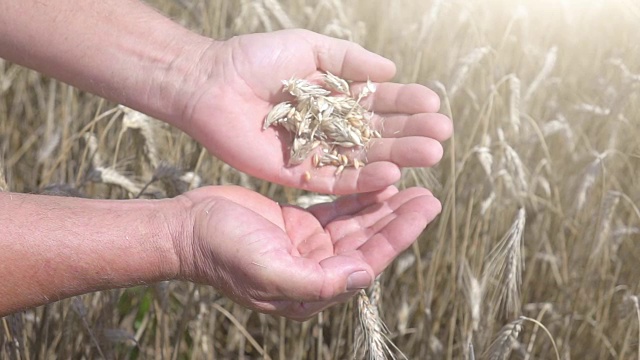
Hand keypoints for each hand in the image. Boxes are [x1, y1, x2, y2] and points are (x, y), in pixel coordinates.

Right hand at [173, 185, 440, 319]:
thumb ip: (317, 281)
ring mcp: (309, 247)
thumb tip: (365, 275)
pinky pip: (336, 210)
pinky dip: (356, 197)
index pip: (368, 260)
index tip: (426, 208)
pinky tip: (376, 182)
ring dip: (382, 206)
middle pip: (368, 242)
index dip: (399, 235)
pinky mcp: (298, 225)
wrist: (187, 229)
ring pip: (356, 225)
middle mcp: (317, 270)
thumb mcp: (269, 270)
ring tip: (411, 184)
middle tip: (429, 194)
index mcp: (314, 289)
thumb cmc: (223, 251)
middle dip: (399, 219)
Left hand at [178, 29, 451, 193]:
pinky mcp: (298, 173)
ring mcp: (316, 151)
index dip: (406, 103)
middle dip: (410, 133)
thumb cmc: (256, 58)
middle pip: (377, 133)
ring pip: (363, 158)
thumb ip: (349, 60)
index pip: (378, 103)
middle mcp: (330, 127)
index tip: (434, 103)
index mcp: (334, 97)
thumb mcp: (309, 47)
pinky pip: (334, 179)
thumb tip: (391, 69)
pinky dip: (362, 178)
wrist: (210, 82)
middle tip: (443, 135)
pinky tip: (392, 174)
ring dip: (397, 157)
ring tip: (431, 153)